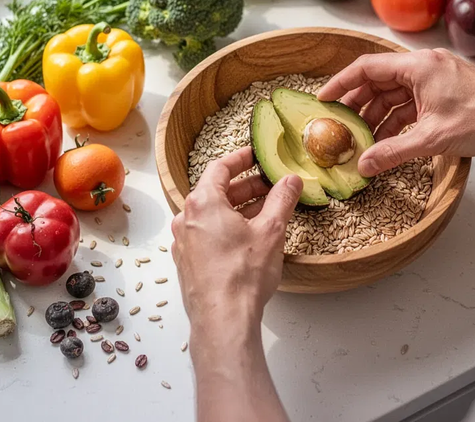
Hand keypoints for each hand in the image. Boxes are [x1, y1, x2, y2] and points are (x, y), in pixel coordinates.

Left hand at [171, 147, 302, 331]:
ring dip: (239, 209)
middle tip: (269, 185)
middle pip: (216, 191)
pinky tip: (249, 237)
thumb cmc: (242, 276)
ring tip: (266, 211)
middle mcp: (187, 219)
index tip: (255, 155)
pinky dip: (227, 228)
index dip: (241, 159)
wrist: (223, 319)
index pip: (220, 168)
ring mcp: (185, 242)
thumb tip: (290, 181)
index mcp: (202, 203)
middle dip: (245, 186)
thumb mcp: (271, 230)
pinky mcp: (188, 263)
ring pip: (213, 215)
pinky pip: (208, 234)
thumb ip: (282, 200)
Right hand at [317, 49, 474, 175]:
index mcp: (418, 66)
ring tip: (362, 138)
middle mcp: (424, 66)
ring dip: (377, 114)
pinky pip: (410, 102)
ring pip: (394, 93)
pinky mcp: (443, 91)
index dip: (341, 84)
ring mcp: (435, 77)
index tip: (323, 100)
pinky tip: (387, 138)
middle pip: (378, 80)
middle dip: (358, 104)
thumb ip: (393, 151)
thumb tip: (364, 165)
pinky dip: (397, 118)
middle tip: (340, 124)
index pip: (367, 68)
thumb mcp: (432, 139)